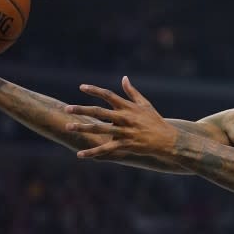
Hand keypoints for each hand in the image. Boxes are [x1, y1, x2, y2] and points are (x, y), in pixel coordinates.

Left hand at [65, 76, 179, 158]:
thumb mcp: (145, 104)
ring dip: (83, 128)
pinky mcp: (125, 144)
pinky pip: (106, 149)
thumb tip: (124, 78)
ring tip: (68, 127)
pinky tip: (80, 155)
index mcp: (128, 107)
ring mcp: (124, 131)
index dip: (95, 90)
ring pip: (100, 129)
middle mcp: (124, 118)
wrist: (167, 139)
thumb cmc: (155, 121)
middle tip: (67, 108)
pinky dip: (93, 152)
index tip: (81, 87)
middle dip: (82, 110)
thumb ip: (132, 92)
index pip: (108, 95)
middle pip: (99, 112)